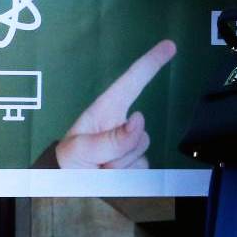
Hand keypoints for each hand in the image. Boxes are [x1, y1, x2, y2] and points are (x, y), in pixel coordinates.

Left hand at [52, 39, 176, 168]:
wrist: (66, 190)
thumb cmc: (67, 162)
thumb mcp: (80, 151)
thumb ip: (109, 139)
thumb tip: (139, 120)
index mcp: (106, 110)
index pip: (132, 81)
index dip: (151, 63)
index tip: (170, 45)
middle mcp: (122, 123)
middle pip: (140, 130)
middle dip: (119, 150)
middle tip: (96, 163)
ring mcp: (130, 143)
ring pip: (142, 150)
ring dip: (121, 165)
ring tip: (99, 170)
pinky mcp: (137, 161)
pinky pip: (144, 168)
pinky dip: (128, 177)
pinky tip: (111, 178)